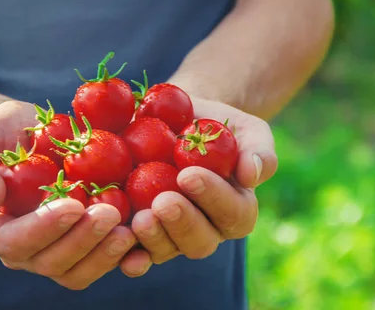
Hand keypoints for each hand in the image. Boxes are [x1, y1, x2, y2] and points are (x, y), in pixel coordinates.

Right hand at [0, 101, 136, 289]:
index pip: (13, 242)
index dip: (43, 228)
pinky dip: (127, 256)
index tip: (72, 204)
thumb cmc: (0, 136)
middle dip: (83, 240)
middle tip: (110, 212)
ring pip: (80, 270)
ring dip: (106, 254)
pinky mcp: (88, 241)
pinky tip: (145, 236)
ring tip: (129, 228)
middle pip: (52, 262)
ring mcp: (59, 248)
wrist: (31, 136)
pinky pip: (106, 260)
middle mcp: (25, 248)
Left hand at [119, 97, 277, 273]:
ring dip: (154, 238)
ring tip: (139, 218)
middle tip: (163, 202)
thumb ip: (259, 150)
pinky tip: (116, 241)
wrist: (181, 121)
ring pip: (167, 250)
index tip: (188, 175)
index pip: (234, 213)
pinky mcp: (143, 232)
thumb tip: (251, 175)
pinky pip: (136, 251)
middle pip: (200, 241)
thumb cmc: (219, 126)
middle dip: (182, 223)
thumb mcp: (247, 129)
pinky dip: (127, 253)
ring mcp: (172, 235)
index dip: (213, 198)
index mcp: (237, 209)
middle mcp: (207, 229)